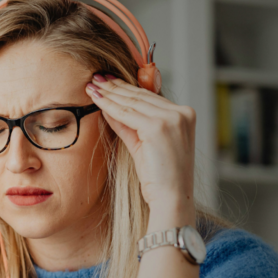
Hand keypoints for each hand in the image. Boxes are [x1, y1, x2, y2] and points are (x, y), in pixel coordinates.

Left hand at [85, 74, 196, 217]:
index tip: (108, 81)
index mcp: (184, 115)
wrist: (171, 199)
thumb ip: (130, 125)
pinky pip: (127, 113)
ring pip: (132, 101)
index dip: (126, 88)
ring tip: (92, 86)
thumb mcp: (144, 145)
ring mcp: (172, 119)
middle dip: (115, 87)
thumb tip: (110, 109)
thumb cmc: (159, 178)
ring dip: (109, 93)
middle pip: (141, 95)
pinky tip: (97, 99)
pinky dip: (110, 105)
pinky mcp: (159, 127)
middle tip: (96, 78)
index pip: (150, 96)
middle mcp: (182, 113)